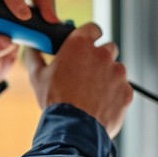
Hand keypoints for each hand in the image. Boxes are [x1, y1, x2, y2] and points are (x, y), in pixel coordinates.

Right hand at [23, 23, 133, 138]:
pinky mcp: (127, 90)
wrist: (74, 128)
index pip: (93, 28)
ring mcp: (117, 72)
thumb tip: (31, 48)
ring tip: (92, 93)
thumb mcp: (38, 76)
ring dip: (108, 77)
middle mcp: (102, 54)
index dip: (90, 35)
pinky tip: (100, 103)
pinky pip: (123, 88)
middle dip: (100, 58)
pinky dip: (115, 94)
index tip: (87, 44)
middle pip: (108, 48)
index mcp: (80, 45)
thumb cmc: (55, 101)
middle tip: (86, 73)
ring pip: (116, 69)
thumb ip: (35, 56)